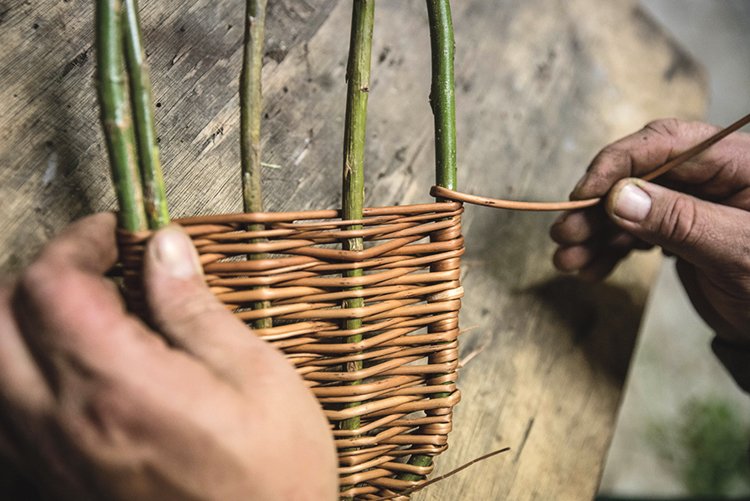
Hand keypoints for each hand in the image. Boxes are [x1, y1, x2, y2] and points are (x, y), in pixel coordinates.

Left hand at [0, 213, 336, 499]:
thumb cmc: (276, 476)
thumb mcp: (257, 378)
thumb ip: (196, 310)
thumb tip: (165, 249)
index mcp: (120, 386)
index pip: (50, 286)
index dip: (78, 242)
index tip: (118, 234)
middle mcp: (64, 423)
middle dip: (40, 276)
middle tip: (100, 272)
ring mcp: (50, 459)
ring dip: (25, 323)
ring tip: (90, 317)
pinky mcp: (53, 483)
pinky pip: (5, 414)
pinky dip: (23, 373)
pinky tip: (80, 373)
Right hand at [550, 118, 749, 347]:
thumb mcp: (734, 251)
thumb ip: (680, 221)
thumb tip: (618, 197)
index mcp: (737, 163)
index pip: (666, 142)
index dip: (617, 163)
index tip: (583, 195)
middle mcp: (711, 178)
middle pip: (639, 176)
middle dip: (597, 207)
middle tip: (565, 234)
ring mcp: (693, 205)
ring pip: (630, 207)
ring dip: (595, 234)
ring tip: (567, 261)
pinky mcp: (682, 232)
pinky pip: (637, 233)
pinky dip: (611, 250)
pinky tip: (591, 269)